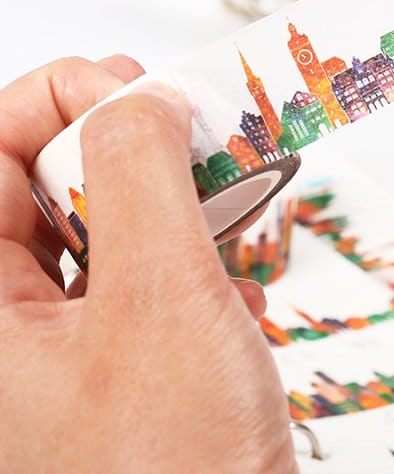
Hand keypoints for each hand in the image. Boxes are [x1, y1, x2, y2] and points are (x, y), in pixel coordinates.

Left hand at [0, 57, 294, 473]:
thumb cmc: (175, 471)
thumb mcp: (161, 298)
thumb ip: (141, 174)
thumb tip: (142, 95)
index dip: (63, 99)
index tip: (144, 92)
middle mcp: (2, 325)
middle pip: (47, 180)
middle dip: (135, 152)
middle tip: (202, 143)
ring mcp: (53, 349)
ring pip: (103, 225)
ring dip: (179, 211)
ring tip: (233, 227)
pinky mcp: (107, 364)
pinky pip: (137, 275)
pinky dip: (193, 265)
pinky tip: (234, 301)